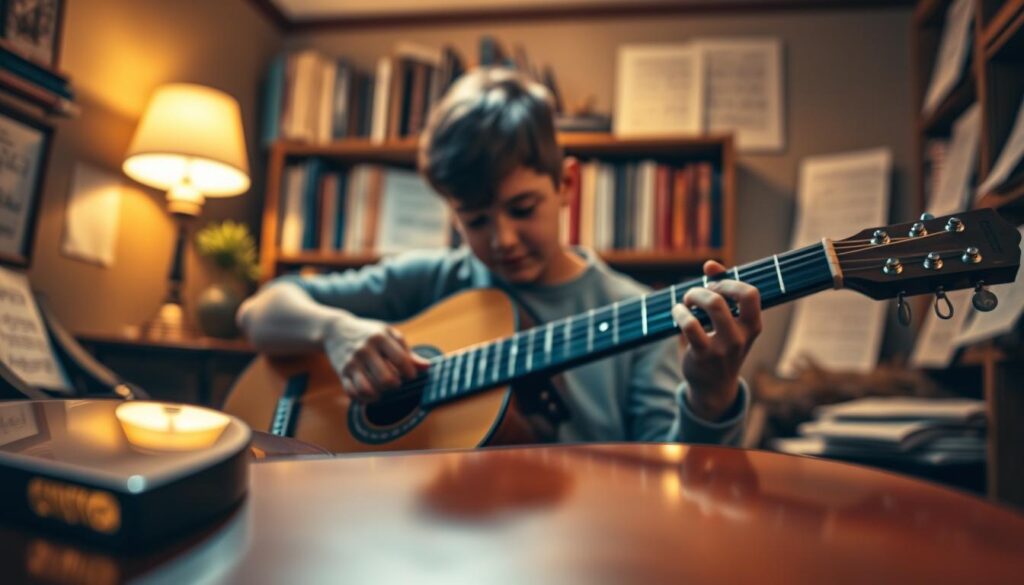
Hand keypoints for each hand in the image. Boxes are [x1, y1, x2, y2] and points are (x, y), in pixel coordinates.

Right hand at [323, 315, 430, 402]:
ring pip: (368, 389)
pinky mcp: (341, 374)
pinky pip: (353, 394)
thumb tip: (427, 367)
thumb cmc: (369, 333)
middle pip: (386, 379)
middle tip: (396, 381)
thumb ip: (407, 352)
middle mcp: (364, 350)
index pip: (401, 360)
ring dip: (379, 395)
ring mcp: (351, 363)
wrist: (335, 330)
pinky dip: (364, 399)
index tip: (410, 375)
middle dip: (395, 385)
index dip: (410, 372)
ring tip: (383, 390)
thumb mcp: (388, 335)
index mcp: (380, 338)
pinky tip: (371, 394)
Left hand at [671, 260, 761, 420]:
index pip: (751, 293)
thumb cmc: (720, 346)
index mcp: (752, 325)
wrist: (713, 388)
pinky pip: (690, 324)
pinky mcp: (703, 355)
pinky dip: (680, 312)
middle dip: (707, 288)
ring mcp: (724, 347)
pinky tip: (677, 312)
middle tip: (696, 295)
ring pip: (713, 305)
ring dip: (693, 296)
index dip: (729, 281)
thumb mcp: (727, 322)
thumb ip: (721, 292)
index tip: (714, 286)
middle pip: (730, 295)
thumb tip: (710, 264)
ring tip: (686, 302)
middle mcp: (742, 336)